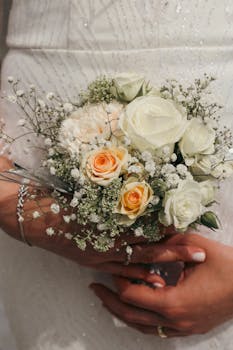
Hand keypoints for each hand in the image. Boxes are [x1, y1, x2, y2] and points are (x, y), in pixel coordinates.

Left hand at [90, 233, 232, 336]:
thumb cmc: (227, 266)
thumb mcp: (195, 247)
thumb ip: (168, 242)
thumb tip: (148, 235)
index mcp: (173, 301)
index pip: (133, 295)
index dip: (119, 281)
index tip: (111, 269)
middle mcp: (175, 321)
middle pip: (131, 315)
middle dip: (110, 301)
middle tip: (94, 289)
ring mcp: (183, 328)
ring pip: (143, 327)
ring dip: (123, 314)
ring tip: (108, 302)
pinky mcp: (190, 328)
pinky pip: (158, 331)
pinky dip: (141, 321)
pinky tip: (136, 311)